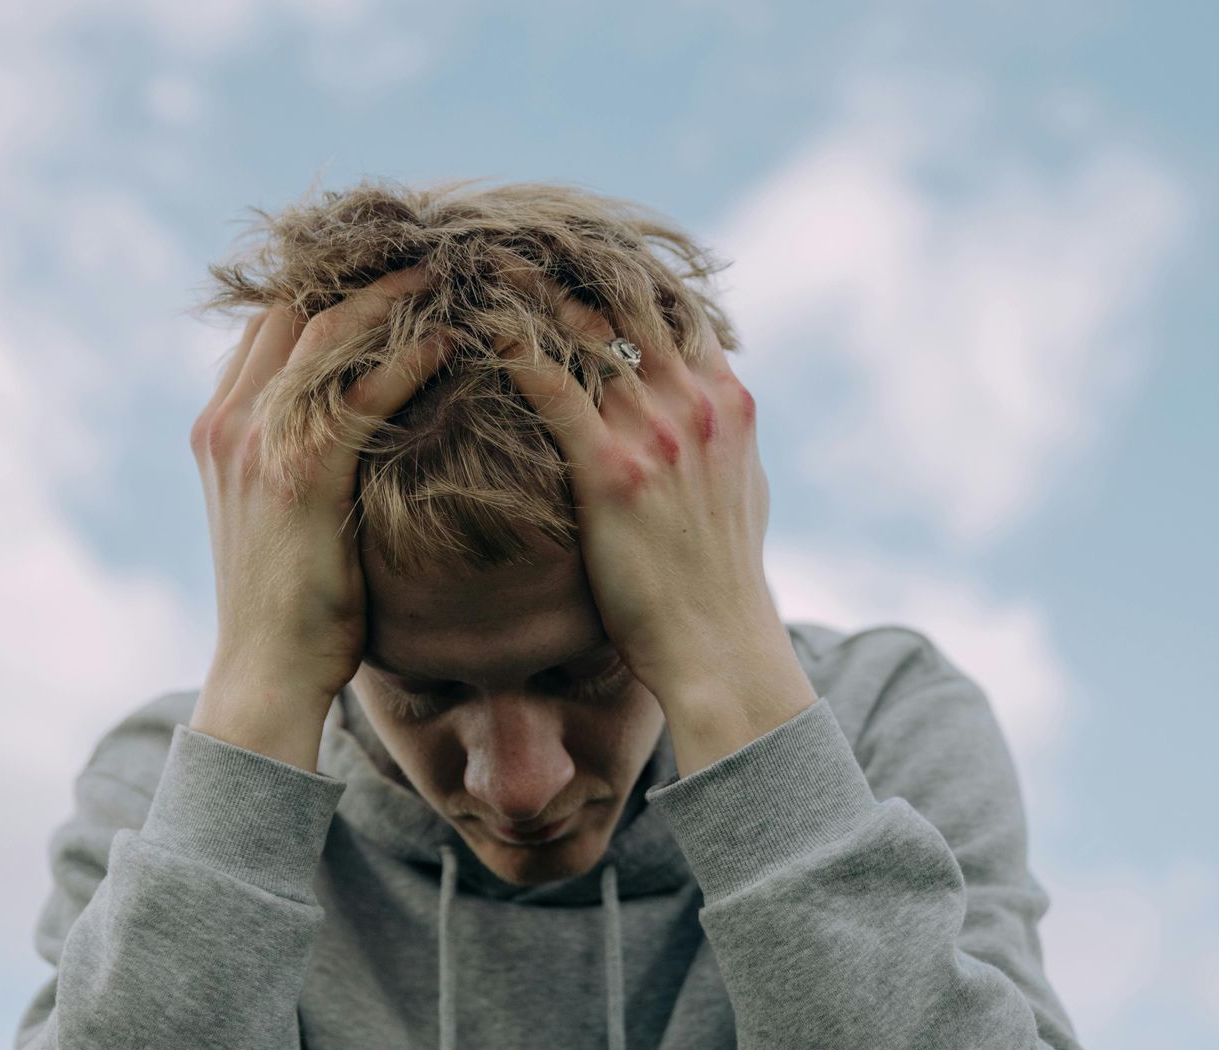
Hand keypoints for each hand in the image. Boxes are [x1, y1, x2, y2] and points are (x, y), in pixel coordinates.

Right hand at [188, 266, 452, 753]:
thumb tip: (360, 424)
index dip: (325, 283)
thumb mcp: (283, 517)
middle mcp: (230, 421)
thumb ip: (303, 458)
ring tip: (448, 269)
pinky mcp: (301, 474)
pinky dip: (408, 355)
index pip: (268, 322)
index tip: (387, 259)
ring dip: (391, 293)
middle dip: (359, 268)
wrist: (265, 675)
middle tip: (428, 245)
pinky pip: (362, 390)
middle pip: (293, 305)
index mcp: (220, 426)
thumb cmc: (294, 607)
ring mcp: (259, 443)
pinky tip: (452, 336)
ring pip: (327, 330)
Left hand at [493, 273, 787, 707]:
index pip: (673, 304)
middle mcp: (696, 402)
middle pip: (627, 298)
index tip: (568, 244)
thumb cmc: (720, 580)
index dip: (619, 268)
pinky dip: (511, 347)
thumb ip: (724, 437)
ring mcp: (657, 432)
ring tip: (479, 261)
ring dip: (528, 289)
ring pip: (585, 327)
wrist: (718, 646)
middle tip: (509, 233)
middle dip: (566, 260)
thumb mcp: (745, 490)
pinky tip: (473, 327)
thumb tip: (712, 403)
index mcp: (727, 400)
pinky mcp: (612, 469)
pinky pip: (551, 384)